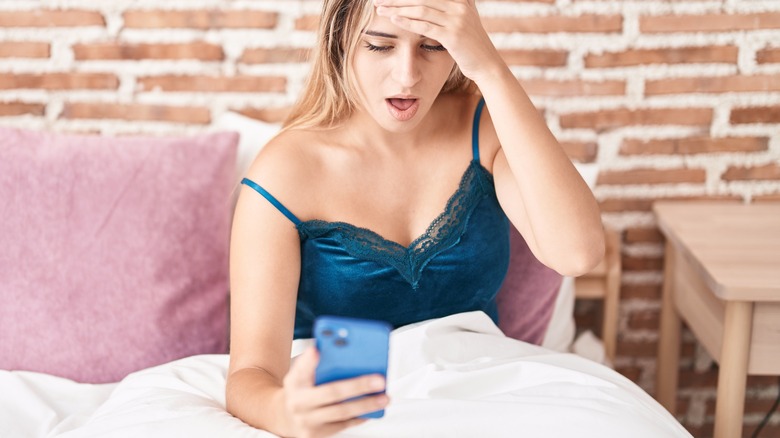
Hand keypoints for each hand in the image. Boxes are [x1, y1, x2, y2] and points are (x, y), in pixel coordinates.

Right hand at [282, 347, 389, 437]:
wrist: (283, 418)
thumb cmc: (298, 391)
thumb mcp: (298, 374)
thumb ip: (309, 363)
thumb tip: (319, 349)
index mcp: (294, 383)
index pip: (301, 370)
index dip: (308, 361)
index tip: (317, 350)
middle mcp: (299, 403)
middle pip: (331, 393)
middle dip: (357, 386)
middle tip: (380, 380)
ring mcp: (308, 422)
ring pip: (342, 413)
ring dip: (366, 405)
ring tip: (385, 397)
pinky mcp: (317, 436)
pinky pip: (343, 425)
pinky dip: (360, 417)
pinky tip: (374, 410)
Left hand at [374, 0, 504, 82]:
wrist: (486, 64)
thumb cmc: (470, 45)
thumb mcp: (463, 20)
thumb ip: (449, 9)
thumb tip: (428, 5)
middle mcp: (459, 4)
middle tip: (378, 0)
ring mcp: (457, 18)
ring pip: (420, 9)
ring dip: (397, 9)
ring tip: (380, 10)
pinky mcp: (453, 34)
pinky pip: (425, 26)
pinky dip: (407, 22)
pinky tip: (394, 20)